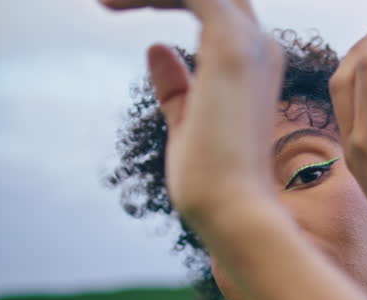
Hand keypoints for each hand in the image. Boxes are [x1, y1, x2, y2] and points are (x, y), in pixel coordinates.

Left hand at [100, 0, 283, 225]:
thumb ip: (175, 87)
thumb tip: (157, 49)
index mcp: (252, 64)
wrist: (234, 212)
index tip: (112, 3)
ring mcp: (249, 43)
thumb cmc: (213, 183)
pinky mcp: (230, 46)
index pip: (214, 6)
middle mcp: (258, 46)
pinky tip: (108, 2)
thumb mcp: (185, 122)